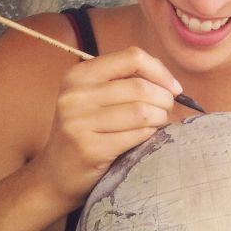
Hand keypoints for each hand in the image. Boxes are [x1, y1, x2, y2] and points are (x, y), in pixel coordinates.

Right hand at [38, 46, 180, 207]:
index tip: (173, 88)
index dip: (160, 71)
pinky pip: (136, 135)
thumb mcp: (93, 97)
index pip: (132, 57)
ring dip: (159, 118)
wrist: (57, 173)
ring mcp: (79, 122)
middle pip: (140, 87)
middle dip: (164, 99)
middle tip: (167, 110)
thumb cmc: (85, 131)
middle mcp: (75, 95)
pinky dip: (149, 135)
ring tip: (157, 123)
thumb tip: (169, 81)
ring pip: (141, 112)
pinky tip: (145, 137)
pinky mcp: (90, 148)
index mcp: (79, 75)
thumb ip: (124, 82)